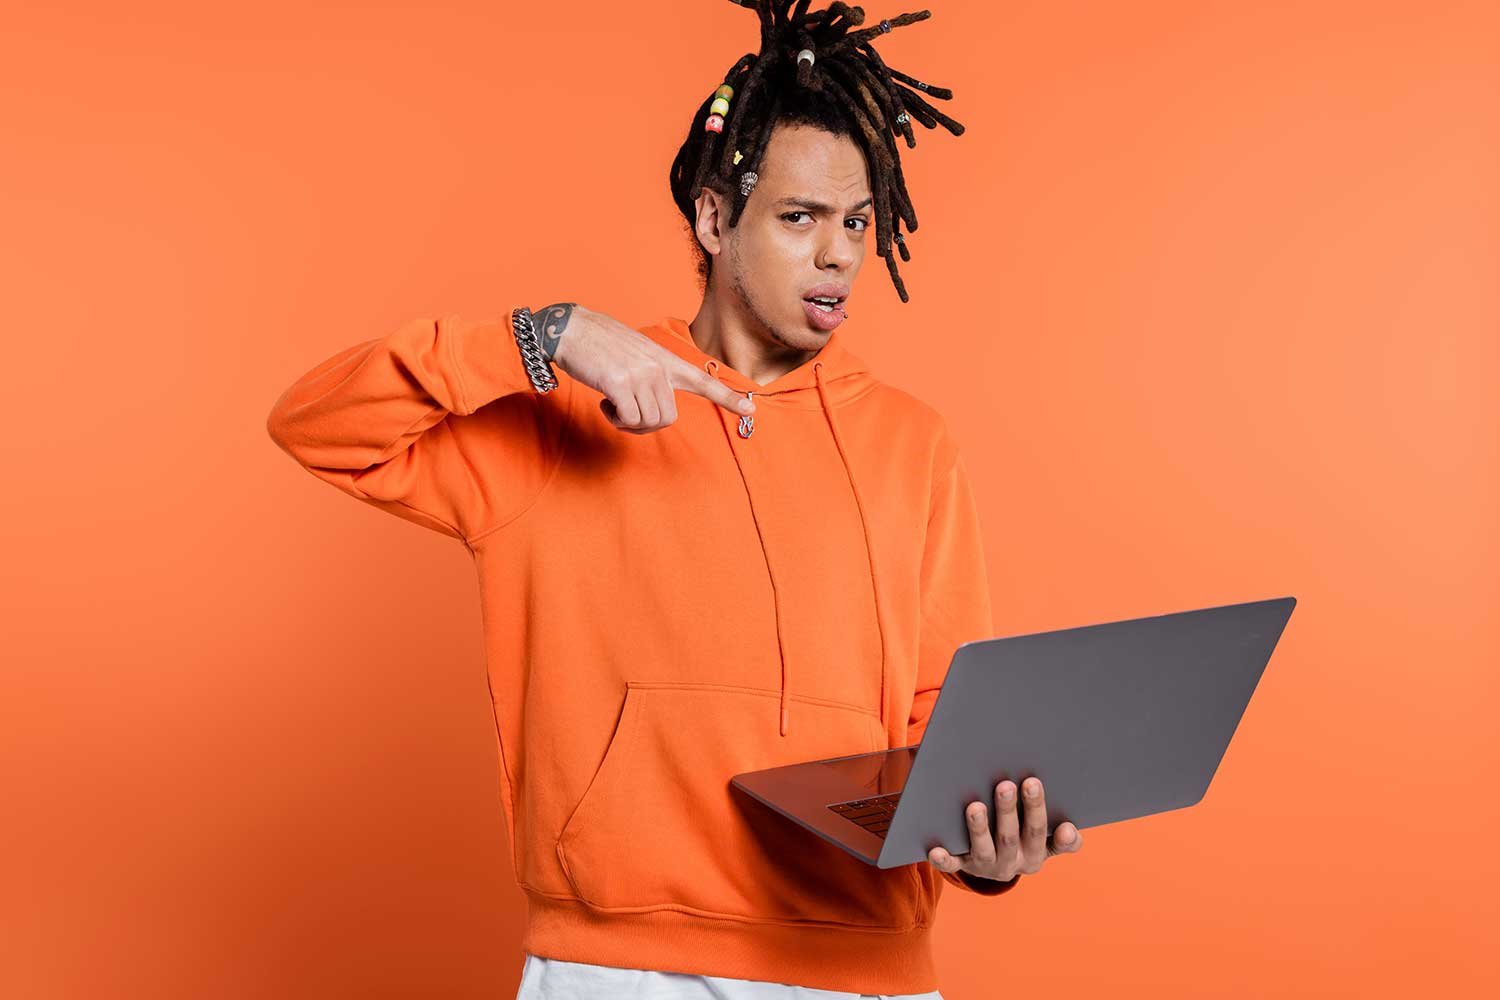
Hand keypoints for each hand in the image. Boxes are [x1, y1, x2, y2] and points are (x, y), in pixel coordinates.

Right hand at [537, 303, 754, 432]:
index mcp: (664, 360)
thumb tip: (655, 407)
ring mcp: (640, 374)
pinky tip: (604, 401)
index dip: (728, 397)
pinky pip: (628, 419)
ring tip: (613, 404)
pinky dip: (615, 419)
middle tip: (624, 413)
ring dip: (628, 422)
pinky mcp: (620, 383)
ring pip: (649, 422)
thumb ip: (651, 376)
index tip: (752, 410)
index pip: (703, 380)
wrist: (569, 328)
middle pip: (667, 418)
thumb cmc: (598, 345)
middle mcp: (657, 367)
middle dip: (646, 424)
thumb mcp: (635, 355)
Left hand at [926, 777, 1082, 882]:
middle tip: (1007, 784)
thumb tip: (1070, 827)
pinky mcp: (963, 866)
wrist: (994, 862)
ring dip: (979, 828)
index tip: (1053, 810)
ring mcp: (987, 865)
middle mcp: (1013, 863)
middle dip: (1010, 811)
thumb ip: (1060, 833)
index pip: (1045, 838)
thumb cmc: (1022, 833)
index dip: (1051, 826)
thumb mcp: (1043, 835)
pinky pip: (952, 865)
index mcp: (1036, 853)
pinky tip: (935, 849)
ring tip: (975, 806)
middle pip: (1012, 837)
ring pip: (984, 849)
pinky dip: (943, 859)